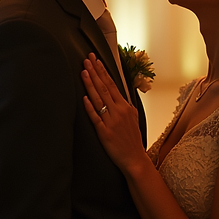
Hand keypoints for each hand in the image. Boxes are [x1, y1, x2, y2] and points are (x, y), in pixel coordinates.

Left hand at [81, 53, 147, 173]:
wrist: (134, 158)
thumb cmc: (132, 139)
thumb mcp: (133, 118)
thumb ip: (125, 105)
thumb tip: (119, 95)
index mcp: (125, 106)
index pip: (112, 84)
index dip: (103, 71)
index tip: (96, 60)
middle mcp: (118, 111)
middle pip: (104, 87)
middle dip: (94, 72)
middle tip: (86, 59)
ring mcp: (111, 121)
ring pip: (99, 99)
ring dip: (90, 84)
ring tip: (83, 72)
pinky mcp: (104, 132)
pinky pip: (95, 117)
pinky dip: (90, 107)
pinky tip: (84, 97)